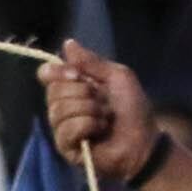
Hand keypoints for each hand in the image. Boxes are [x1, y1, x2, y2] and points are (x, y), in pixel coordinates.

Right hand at [40, 41, 156, 180]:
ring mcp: (61, 128)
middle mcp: (63, 106)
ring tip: (105, 119)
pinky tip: (100, 131)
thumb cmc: (133, 110)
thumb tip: (68, 43)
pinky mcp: (65, 147)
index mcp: (72, 88)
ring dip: (89, 111)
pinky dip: (88, 126)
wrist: (144, 140)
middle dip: (83, 93)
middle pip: (53, 91)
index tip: (76, 74)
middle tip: (102, 102)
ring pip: (60, 110)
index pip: (47, 74)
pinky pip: (67, 129)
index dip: (57, 72)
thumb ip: (92, 62)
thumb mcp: (118, 77)